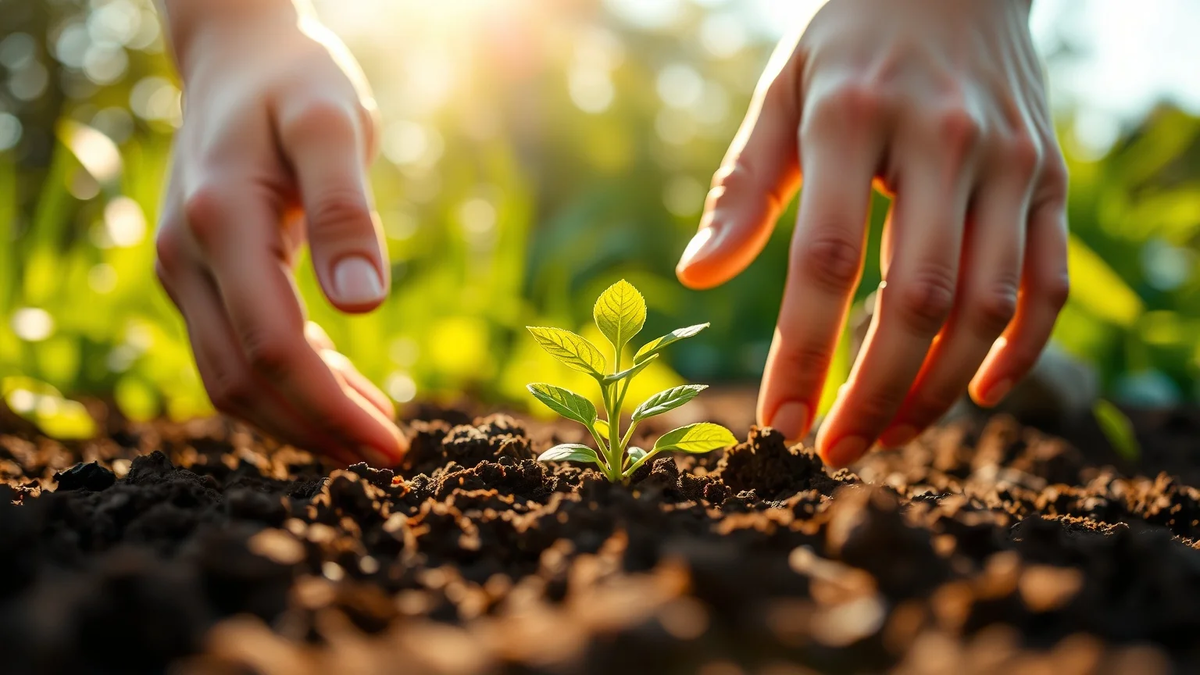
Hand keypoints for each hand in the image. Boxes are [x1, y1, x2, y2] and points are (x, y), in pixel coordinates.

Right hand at [154, 4, 405, 465]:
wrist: (237, 55)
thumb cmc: (295, 80)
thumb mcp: (333, 124)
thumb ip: (345, 210)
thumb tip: (364, 307)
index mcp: (221, 221)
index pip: (273, 347)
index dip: (332, 409)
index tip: (391, 447)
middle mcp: (186, 255)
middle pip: (244, 380)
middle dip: (318, 430)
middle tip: (389, 460)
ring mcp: (182, 268)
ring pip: (231, 376)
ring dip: (300, 416)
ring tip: (372, 437)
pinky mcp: (196, 274)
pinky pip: (235, 349)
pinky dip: (288, 382)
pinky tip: (344, 390)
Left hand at [676, 0, 1068, 466]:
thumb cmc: (848, 47)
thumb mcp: (781, 94)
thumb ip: (744, 187)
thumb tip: (698, 275)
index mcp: (854, 118)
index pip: (825, 262)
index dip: (801, 354)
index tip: (777, 424)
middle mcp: (943, 140)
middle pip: (916, 300)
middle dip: (873, 395)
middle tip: (835, 452)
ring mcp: (1009, 160)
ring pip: (988, 304)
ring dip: (937, 389)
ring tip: (889, 437)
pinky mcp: (1051, 176)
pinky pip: (1049, 281)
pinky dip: (1022, 350)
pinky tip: (978, 394)